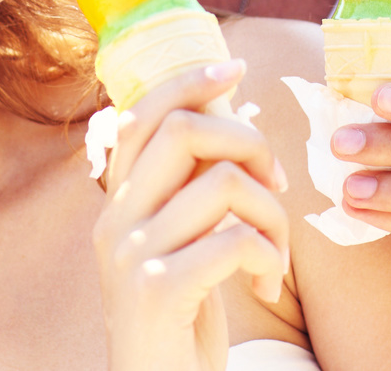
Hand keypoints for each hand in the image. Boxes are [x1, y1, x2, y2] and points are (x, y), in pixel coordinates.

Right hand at [93, 59, 292, 370]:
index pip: (142, 113)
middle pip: (183, 131)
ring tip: (276, 255)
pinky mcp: (159, 291)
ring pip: (222, 184)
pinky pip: (235, 240)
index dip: (189, 79)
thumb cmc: (181, 323)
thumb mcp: (180, 246)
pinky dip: (269, 256)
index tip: (235, 66)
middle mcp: (114, 222)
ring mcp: (131, 256)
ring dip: (272, 215)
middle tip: (275, 185)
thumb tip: (230, 113)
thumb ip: (189, 190)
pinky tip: (269, 286)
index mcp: (118, 204)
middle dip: (249, 143)